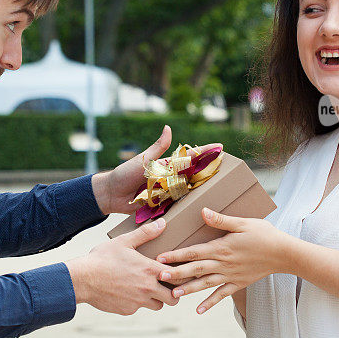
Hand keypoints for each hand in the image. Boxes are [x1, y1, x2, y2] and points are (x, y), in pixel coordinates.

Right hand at [65, 218, 178, 314]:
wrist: (83, 279)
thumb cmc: (102, 258)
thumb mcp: (124, 241)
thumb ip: (145, 233)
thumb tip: (162, 223)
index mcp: (150, 270)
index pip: (177, 277)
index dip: (180, 276)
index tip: (176, 273)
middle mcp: (148, 288)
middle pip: (173, 299)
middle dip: (173, 293)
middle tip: (167, 286)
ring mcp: (138, 302)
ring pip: (157, 306)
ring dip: (156, 299)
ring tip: (148, 289)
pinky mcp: (127, 310)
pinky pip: (138, 308)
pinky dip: (136, 303)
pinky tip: (127, 292)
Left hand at [91, 125, 221, 214]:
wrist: (111, 194)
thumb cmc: (125, 174)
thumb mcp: (143, 159)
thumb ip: (158, 147)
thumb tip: (168, 128)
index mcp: (166, 165)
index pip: (189, 157)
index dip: (204, 152)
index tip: (220, 147)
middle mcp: (169, 178)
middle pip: (193, 175)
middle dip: (209, 171)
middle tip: (228, 169)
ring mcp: (166, 193)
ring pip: (187, 192)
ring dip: (201, 191)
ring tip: (221, 189)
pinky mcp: (161, 206)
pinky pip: (176, 207)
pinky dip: (186, 208)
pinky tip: (200, 210)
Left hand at [156, 208, 296, 313]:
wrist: (284, 254)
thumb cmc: (264, 234)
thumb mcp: (243, 223)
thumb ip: (221, 220)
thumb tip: (203, 212)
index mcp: (221, 247)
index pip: (194, 252)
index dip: (176, 255)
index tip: (161, 258)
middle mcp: (223, 263)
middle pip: (195, 269)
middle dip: (176, 273)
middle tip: (159, 277)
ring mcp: (230, 275)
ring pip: (205, 284)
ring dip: (189, 289)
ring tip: (174, 294)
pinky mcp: (238, 283)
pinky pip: (222, 294)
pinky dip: (210, 303)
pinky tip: (198, 310)